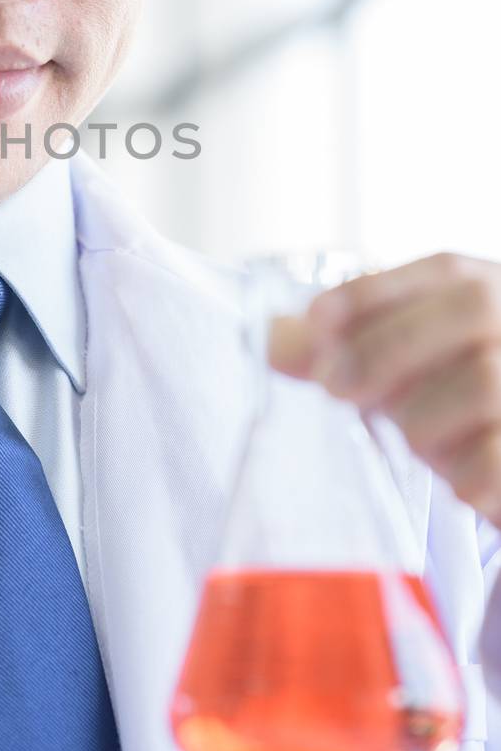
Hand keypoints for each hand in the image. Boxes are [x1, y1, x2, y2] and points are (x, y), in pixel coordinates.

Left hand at [270, 253, 500, 524]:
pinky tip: (461, 480)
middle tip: (333, 385)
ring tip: (418, 440)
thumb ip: (347, 347)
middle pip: (469, 313)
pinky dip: (468, 473)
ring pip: (483, 384)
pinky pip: (497, 458)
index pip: (446, 270)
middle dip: (386, 348)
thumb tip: (272, 341)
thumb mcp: (408, 361)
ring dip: (425, 421)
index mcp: (498, 290)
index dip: (377, 291)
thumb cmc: (457, 398)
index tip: (316, 320)